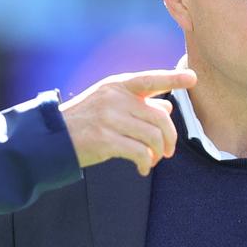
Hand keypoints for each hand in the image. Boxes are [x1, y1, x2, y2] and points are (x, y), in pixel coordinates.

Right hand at [59, 69, 196, 175]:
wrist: (53, 138)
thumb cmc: (85, 120)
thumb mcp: (109, 104)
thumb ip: (139, 102)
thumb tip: (167, 105)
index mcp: (117, 85)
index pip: (150, 78)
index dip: (173, 77)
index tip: (192, 78)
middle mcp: (114, 98)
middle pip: (159, 117)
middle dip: (169, 137)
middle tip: (168, 151)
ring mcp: (109, 118)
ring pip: (152, 137)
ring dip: (157, 153)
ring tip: (153, 161)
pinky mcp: (105, 140)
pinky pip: (140, 153)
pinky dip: (147, 163)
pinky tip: (143, 169)